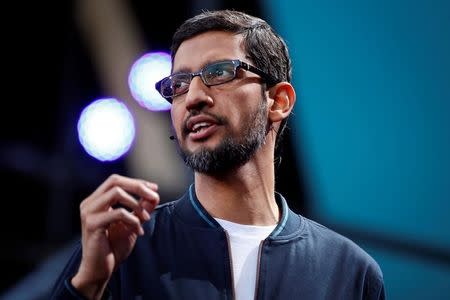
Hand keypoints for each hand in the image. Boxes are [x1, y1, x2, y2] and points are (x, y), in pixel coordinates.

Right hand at [71, 174, 159, 298]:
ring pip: (116, 192)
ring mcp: (89, 213)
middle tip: (154, 197)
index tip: (154, 189)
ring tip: (145, 218)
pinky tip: (138, 230)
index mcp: (96, 201)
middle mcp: (89, 203)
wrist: (100, 271)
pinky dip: (132, 219)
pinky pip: (118, 213)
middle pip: (115, 181)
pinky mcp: (92, 224)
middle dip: (138, 186)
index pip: (116, 180)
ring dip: (136, 204)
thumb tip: (154, 194)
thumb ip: (141, 208)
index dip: (136, 182)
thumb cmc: (113, 248)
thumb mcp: (132, 224)